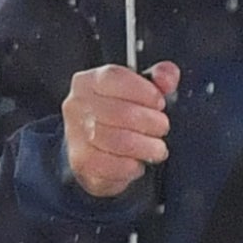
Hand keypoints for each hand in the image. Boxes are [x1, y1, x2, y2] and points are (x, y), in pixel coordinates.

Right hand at [60, 59, 178, 197]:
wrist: (93, 149)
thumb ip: (159, 78)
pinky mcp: (81, 162)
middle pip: (122, 112)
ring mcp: (75, 135)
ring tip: (156, 148)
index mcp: (88, 81)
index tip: (159, 102)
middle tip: (162, 128)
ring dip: (147, 146)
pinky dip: (133, 166)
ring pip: (120, 141)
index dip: (144, 91)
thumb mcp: (141, 91)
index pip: (115, 77)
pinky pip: (114, 165)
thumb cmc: (118, 117)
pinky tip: (137, 162)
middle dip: (152, 122)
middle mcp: (77, 105)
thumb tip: (167, 76)